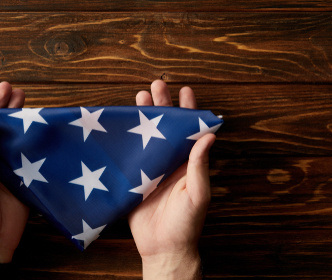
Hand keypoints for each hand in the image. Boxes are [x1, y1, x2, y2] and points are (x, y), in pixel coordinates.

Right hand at [128, 80, 215, 279]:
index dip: (188, 110)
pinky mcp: (135, 178)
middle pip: (166, 128)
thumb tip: (209, 135)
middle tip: (156, 84)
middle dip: (162, 105)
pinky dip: (127, 139)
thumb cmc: (186, 223)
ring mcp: (152, 169)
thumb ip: (200, 165)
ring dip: (144, 117)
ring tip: (139, 97)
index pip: (190, 131)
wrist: (162, 247)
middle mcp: (171, 162)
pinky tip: (122, 126)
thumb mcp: (197, 194)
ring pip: (148, 136)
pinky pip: (132, 154)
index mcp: (188, 163)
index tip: (185, 90)